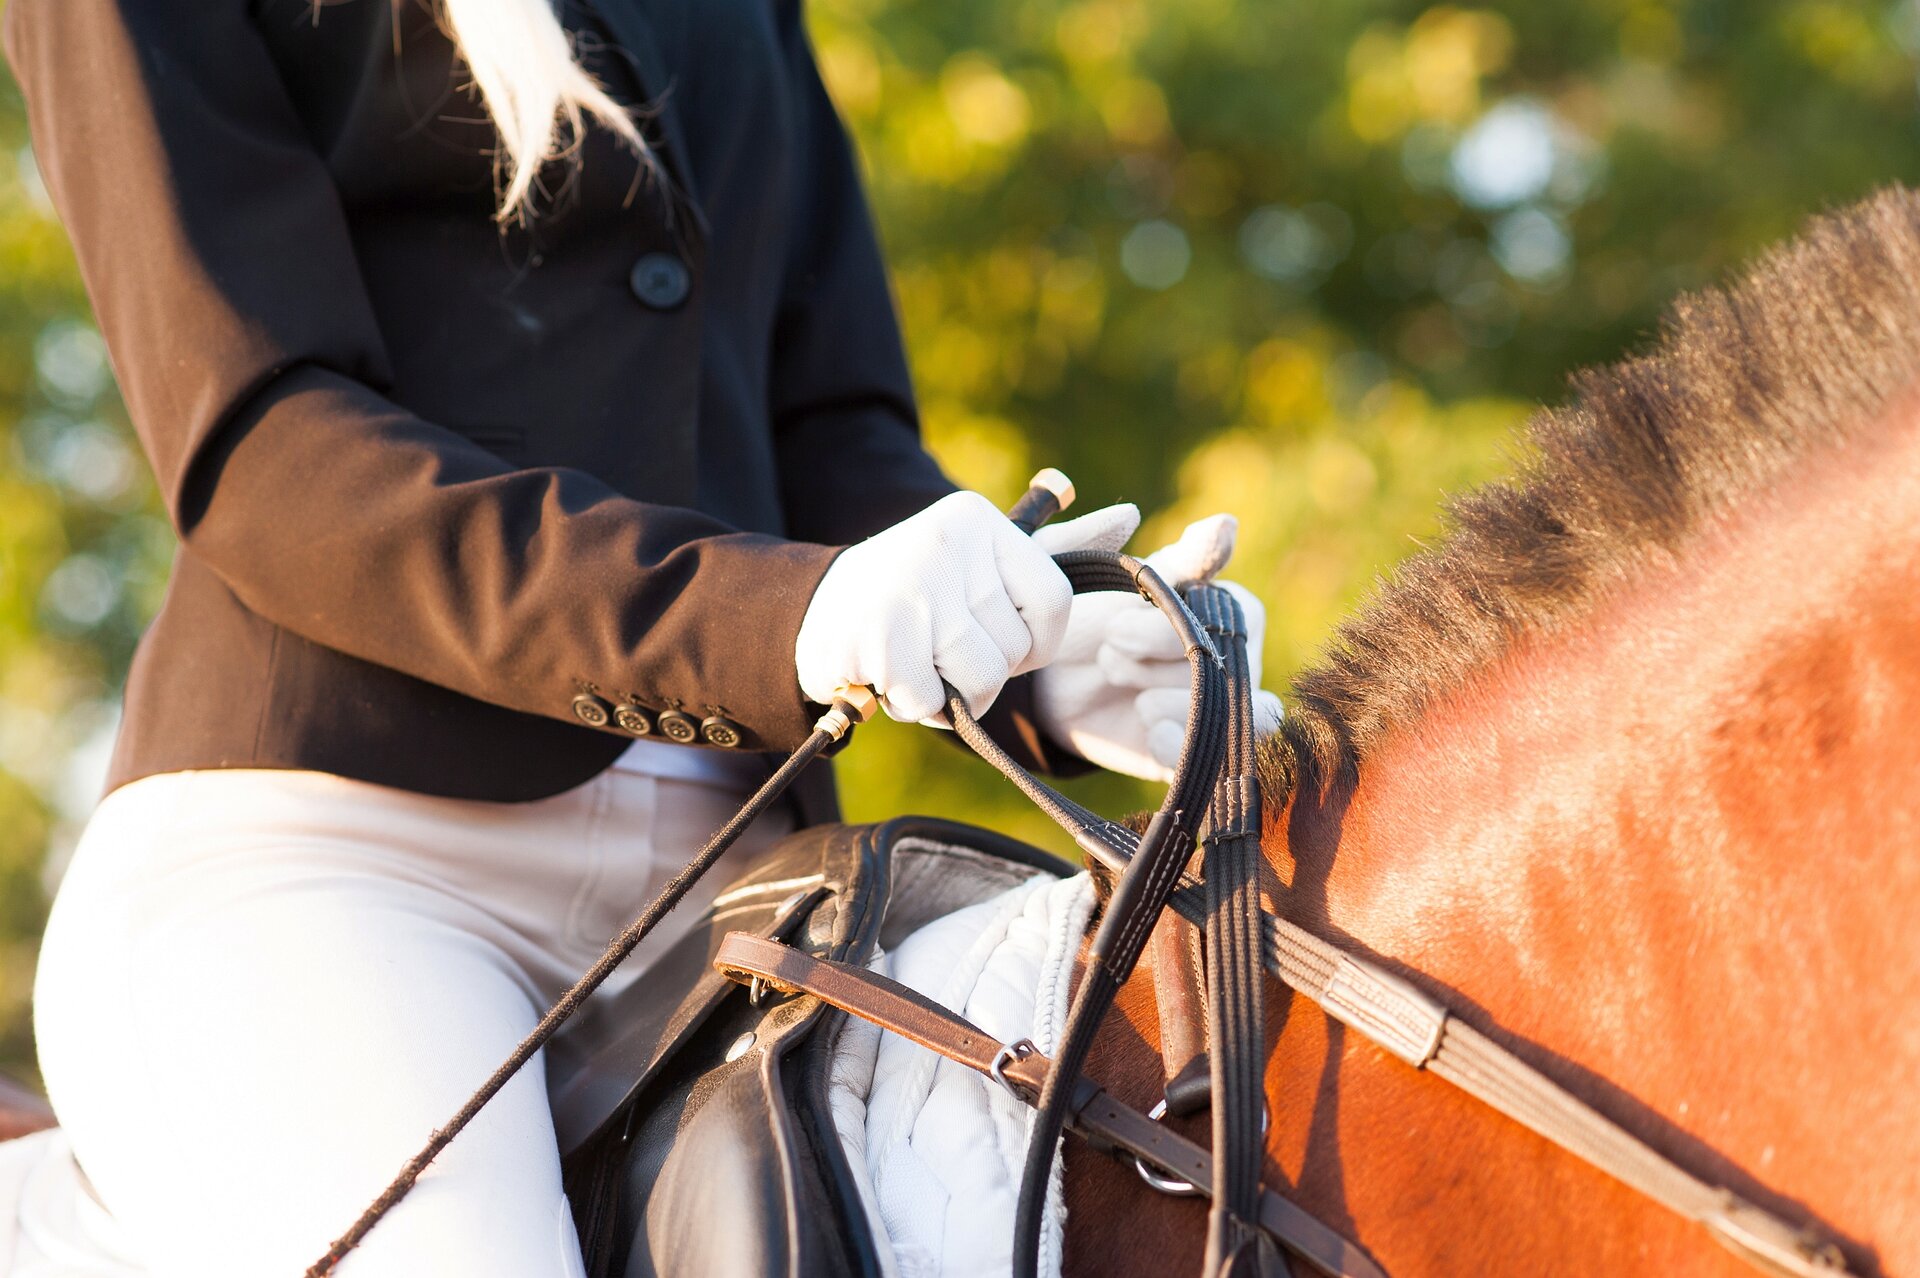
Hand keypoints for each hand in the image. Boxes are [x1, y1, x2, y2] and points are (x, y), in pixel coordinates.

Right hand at [794, 491, 1137, 723]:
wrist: (813, 612)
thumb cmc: (917, 594)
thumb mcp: (984, 562)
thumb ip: (1056, 548)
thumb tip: (1132, 516)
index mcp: (977, 520)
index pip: (1053, 601)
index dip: (1033, 642)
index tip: (998, 636)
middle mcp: (945, 543)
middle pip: (1015, 649)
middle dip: (982, 670)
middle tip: (937, 645)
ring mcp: (910, 588)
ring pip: (982, 680)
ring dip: (951, 694)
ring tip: (916, 662)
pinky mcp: (877, 636)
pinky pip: (934, 703)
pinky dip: (913, 705)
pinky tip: (887, 674)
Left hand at [1033, 514, 1283, 780]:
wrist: (1041, 683)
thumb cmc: (1070, 615)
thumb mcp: (1074, 571)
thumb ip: (1105, 540)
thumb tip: (1163, 519)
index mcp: (1212, 601)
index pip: (1232, 600)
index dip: (1201, 590)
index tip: (1177, 579)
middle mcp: (1226, 653)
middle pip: (1223, 651)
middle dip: (1162, 641)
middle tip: (1110, 639)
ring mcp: (1214, 704)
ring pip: (1222, 703)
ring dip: (1165, 689)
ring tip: (1113, 672)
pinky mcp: (1193, 749)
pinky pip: (1219, 753)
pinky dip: (1181, 740)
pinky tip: (1145, 726)